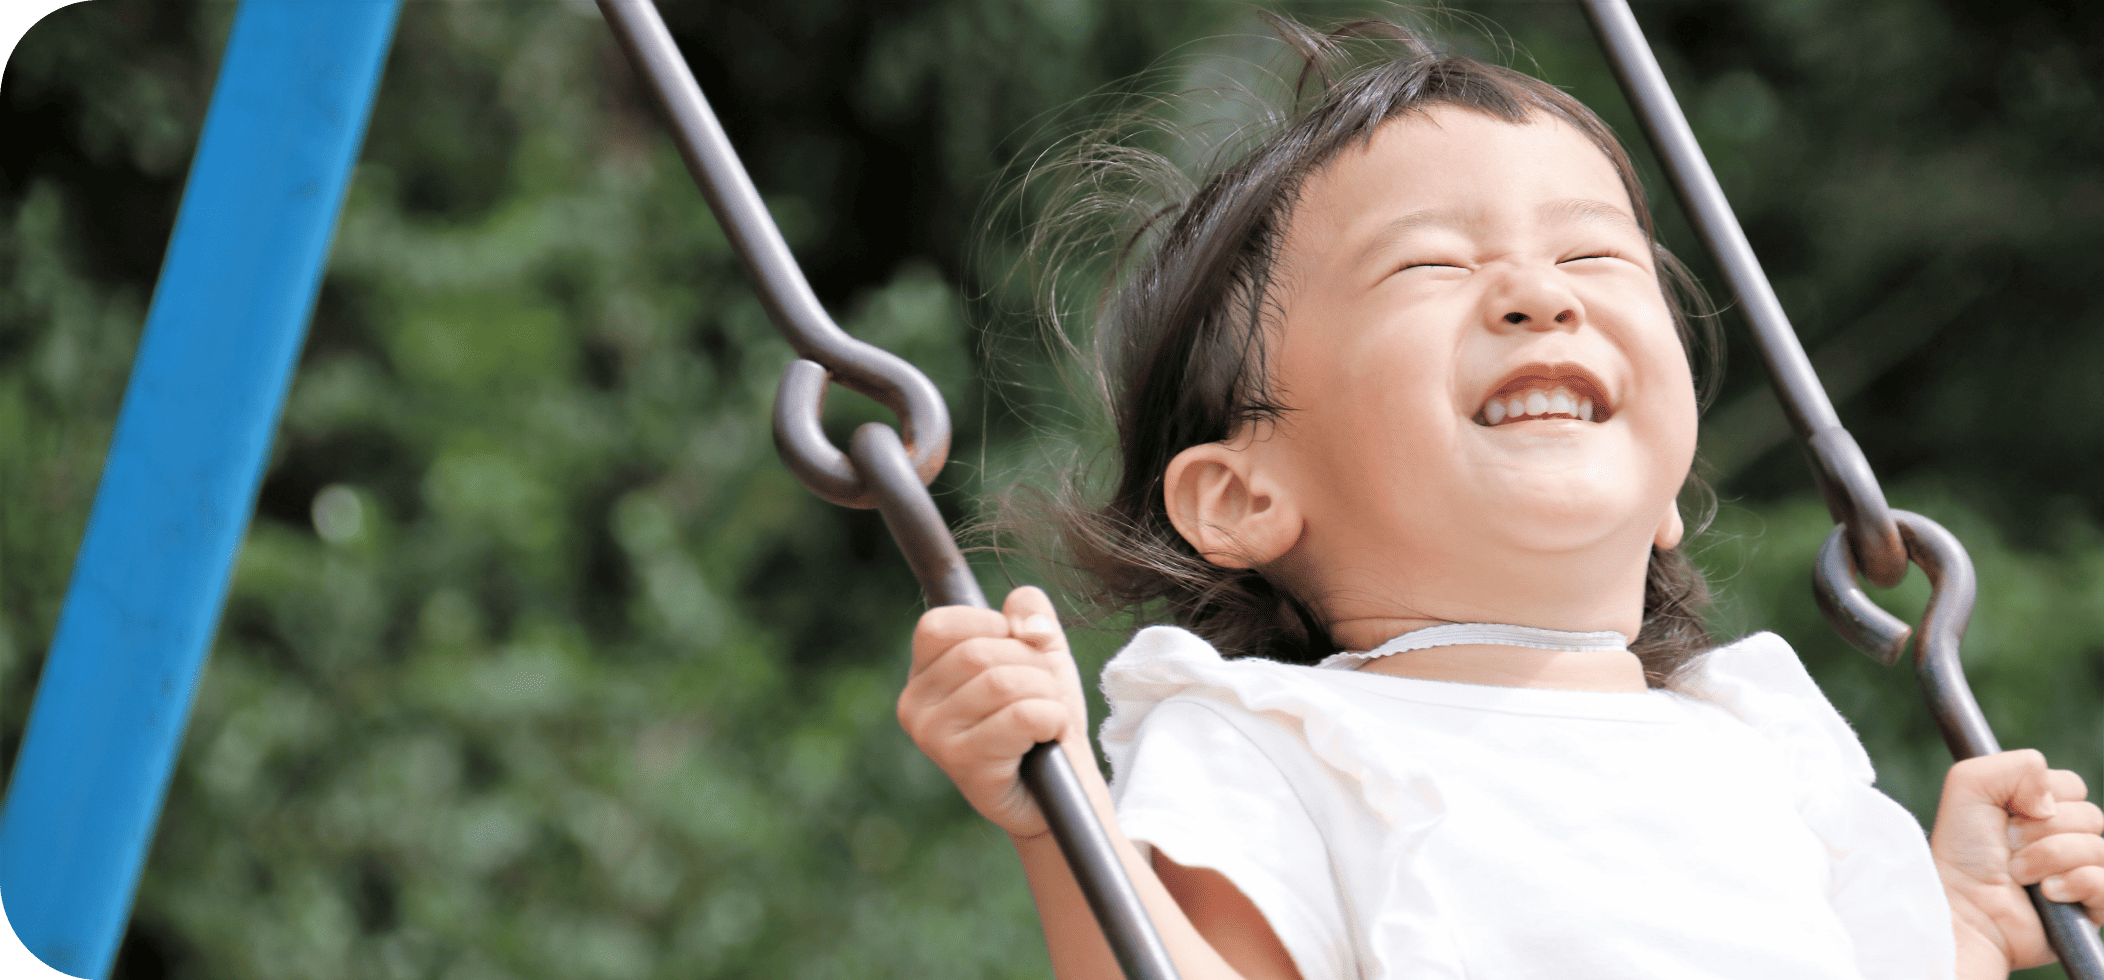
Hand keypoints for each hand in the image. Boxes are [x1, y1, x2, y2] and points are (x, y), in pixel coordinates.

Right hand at [896, 586, 1087, 838]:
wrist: (1062, 789)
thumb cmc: (1043, 719)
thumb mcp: (1040, 654)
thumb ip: (1030, 616)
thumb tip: (1027, 619)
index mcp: (923, 675)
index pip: (938, 626)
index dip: (991, 626)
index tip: (1020, 650)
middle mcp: (915, 705)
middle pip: (979, 653)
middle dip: (1032, 665)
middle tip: (1046, 694)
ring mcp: (933, 738)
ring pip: (1002, 683)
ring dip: (1046, 695)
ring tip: (1049, 718)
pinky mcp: (963, 764)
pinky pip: (1021, 716)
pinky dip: (1052, 719)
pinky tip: (1049, 738)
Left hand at [1931, 749, 2103, 972]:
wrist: (1964, 908)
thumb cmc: (1962, 851)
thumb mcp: (1970, 785)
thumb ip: (2017, 765)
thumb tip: (2054, 799)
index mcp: (2039, 810)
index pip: (2073, 786)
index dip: (2041, 795)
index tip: (2008, 813)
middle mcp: (2062, 840)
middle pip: (2090, 815)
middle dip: (2041, 830)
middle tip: (2008, 847)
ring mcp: (2079, 874)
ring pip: (2098, 847)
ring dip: (2049, 858)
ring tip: (2018, 874)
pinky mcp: (2090, 908)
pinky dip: (2072, 884)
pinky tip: (2046, 894)